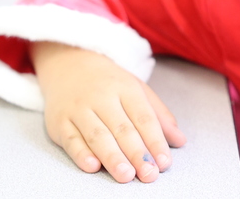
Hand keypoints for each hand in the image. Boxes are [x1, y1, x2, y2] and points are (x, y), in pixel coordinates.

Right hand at [32, 42, 186, 182]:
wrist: (69, 64)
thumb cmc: (110, 83)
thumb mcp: (138, 90)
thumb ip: (159, 116)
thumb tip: (180, 141)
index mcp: (126, 89)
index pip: (144, 117)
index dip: (155, 141)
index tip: (164, 162)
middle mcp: (102, 98)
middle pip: (122, 129)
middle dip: (137, 153)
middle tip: (149, 174)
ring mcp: (79, 109)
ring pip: (97, 135)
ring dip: (112, 157)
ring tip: (127, 175)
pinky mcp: (59, 122)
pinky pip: (71, 140)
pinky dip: (81, 154)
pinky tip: (93, 166)